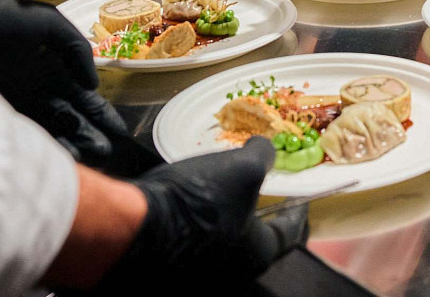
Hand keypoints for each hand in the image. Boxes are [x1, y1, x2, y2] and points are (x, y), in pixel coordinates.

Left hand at [0, 0, 153, 176]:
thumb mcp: (43, 21)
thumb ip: (73, 46)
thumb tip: (92, 82)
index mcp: (48, 67)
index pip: (80, 97)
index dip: (99, 114)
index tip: (118, 132)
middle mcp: (33, 90)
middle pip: (68, 119)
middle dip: (89, 135)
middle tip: (108, 153)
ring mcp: (11, 106)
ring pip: (48, 132)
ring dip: (69, 145)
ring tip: (87, 159)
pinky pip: (19, 137)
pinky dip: (38, 148)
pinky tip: (54, 158)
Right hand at [77, 138, 304, 291]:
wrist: (129, 231)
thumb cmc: (196, 201)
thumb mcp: (240, 168)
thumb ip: (261, 157)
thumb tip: (265, 150)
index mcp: (257, 255)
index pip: (289, 235)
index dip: (296, 214)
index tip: (300, 203)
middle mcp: (232, 275)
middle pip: (253, 246)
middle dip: (255, 221)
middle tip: (255, 198)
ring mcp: (200, 278)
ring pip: (221, 248)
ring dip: (223, 226)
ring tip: (218, 200)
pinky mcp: (169, 274)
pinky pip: (192, 249)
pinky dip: (196, 231)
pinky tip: (187, 209)